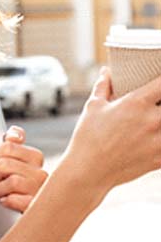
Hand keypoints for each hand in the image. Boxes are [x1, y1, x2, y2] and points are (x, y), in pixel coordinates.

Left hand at [0, 125, 47, 212]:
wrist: (35, 216)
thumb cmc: (21, 190)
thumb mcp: (17, 165)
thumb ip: (14, 147)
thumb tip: (12, 134)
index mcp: (35, 157)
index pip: (8, 146)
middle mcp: (41, 172)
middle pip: (6, 163)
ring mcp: (41, 190)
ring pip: (11, 181)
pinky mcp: (37, 207)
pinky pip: (16, 200)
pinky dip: (6, 201)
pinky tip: (4, 202)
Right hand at [63, 67, 160, 199]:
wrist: (88, 171)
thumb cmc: (88, 136)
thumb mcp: (93, 106)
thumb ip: (104, 86)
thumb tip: (107, 71)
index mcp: (136, 103)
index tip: (159, 81)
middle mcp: (152, 120)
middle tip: (156, 104)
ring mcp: (159, 141)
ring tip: (155, 123)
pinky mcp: (160, 159)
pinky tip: (155, 140)